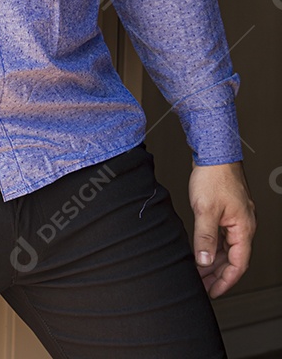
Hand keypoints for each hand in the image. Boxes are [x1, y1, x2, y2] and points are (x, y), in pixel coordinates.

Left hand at [188, 160, 255, 297]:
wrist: (214, 151)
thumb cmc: (213, 175)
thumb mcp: (205, 209)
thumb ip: (204, 237)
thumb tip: (203, 261)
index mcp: (244, 228)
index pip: (238, 264)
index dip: (225, 281)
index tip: (213, 292)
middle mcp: (244, 225)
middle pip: (234, 258)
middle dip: (218, 274)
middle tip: (202, 284)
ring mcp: (237, 217)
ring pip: (228, 247)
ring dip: (214, 260)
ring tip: (199, 271)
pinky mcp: (228, 210)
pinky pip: (223, 235)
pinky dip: (213, 245)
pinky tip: (201, 250)